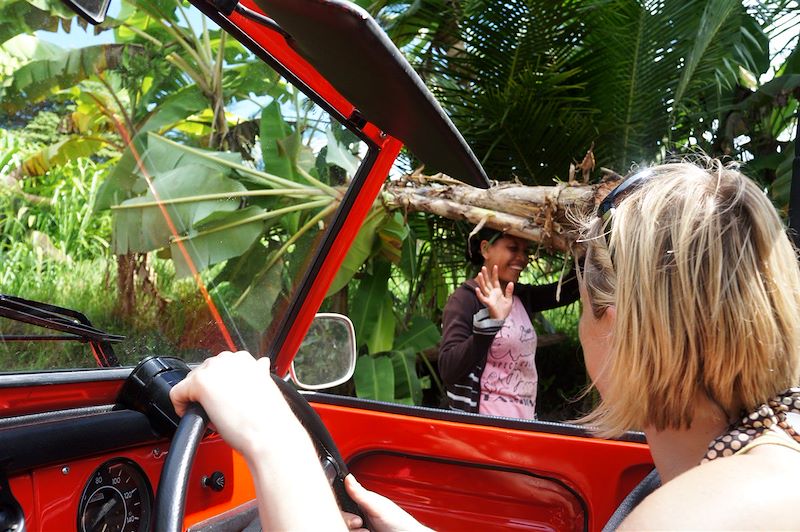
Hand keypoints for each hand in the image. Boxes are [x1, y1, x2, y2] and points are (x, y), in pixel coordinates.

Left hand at [169, 350, 299, 458]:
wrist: (269, 433)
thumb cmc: (269, 417)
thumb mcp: (265, 387)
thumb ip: (257, 373)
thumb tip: (259, 364)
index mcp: (245, 359)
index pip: (219, 367)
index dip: (219, 387)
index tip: (225, 401)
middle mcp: (228, 359)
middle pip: (202, 373)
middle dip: (207, 392)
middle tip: (219, 412)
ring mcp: (213, 369)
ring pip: (189, 382)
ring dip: (196, 399)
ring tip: (212, 416)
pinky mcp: (200, 382)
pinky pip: (176, 394)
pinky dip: (181, 407)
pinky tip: (198, 419)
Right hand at [343, 475, 431, 531]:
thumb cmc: (398, 521)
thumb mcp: (377, 505)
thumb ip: (361, 493)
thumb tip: (348, 477)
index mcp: (362, 502)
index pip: (342, 501)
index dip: (340, 506)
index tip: (345, 509)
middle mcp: (359, 514)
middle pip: (341, 516)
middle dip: (347, 520)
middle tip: (359, 521)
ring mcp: (360, 527)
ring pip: (344, 526)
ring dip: (353, 530)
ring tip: (365, 530)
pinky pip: (348, 531)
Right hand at [475, 265, 513, 319]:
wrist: (501, 320)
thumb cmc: (504, 311)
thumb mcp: (509, 300)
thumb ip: (509, 291)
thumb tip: (511, 282)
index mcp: (497, 292)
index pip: (495, 281)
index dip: (495, 274)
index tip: (495, 266)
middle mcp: (492, 293)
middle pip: (488, 282)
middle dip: (486, 275)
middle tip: (483, 267)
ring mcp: (489, 298)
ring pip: (484, 288)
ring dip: (481, 281)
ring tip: (480, 274)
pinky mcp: (488, 303)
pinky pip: (482, 298)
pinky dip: (479, 294)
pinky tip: (477, 289)